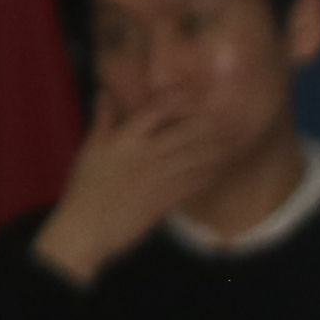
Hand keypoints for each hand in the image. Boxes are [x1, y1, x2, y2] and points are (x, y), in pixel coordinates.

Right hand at [31, 90, 248, 284]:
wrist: (88, 227)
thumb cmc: (85, 186)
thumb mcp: (91, 148)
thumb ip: (103, 118)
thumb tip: (105, 92)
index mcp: (127, 138)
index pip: (158, 109)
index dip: (179, 98)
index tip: (193, 92)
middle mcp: (148, 153)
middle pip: (188, 130)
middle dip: (210, 122)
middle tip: (228, 114)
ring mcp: (161, 176)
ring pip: (199, 156)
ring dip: (218, 146)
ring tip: (234, 138)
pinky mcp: (168, 197)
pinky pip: (197, 181)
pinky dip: (211, 172)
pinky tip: (219, 167)